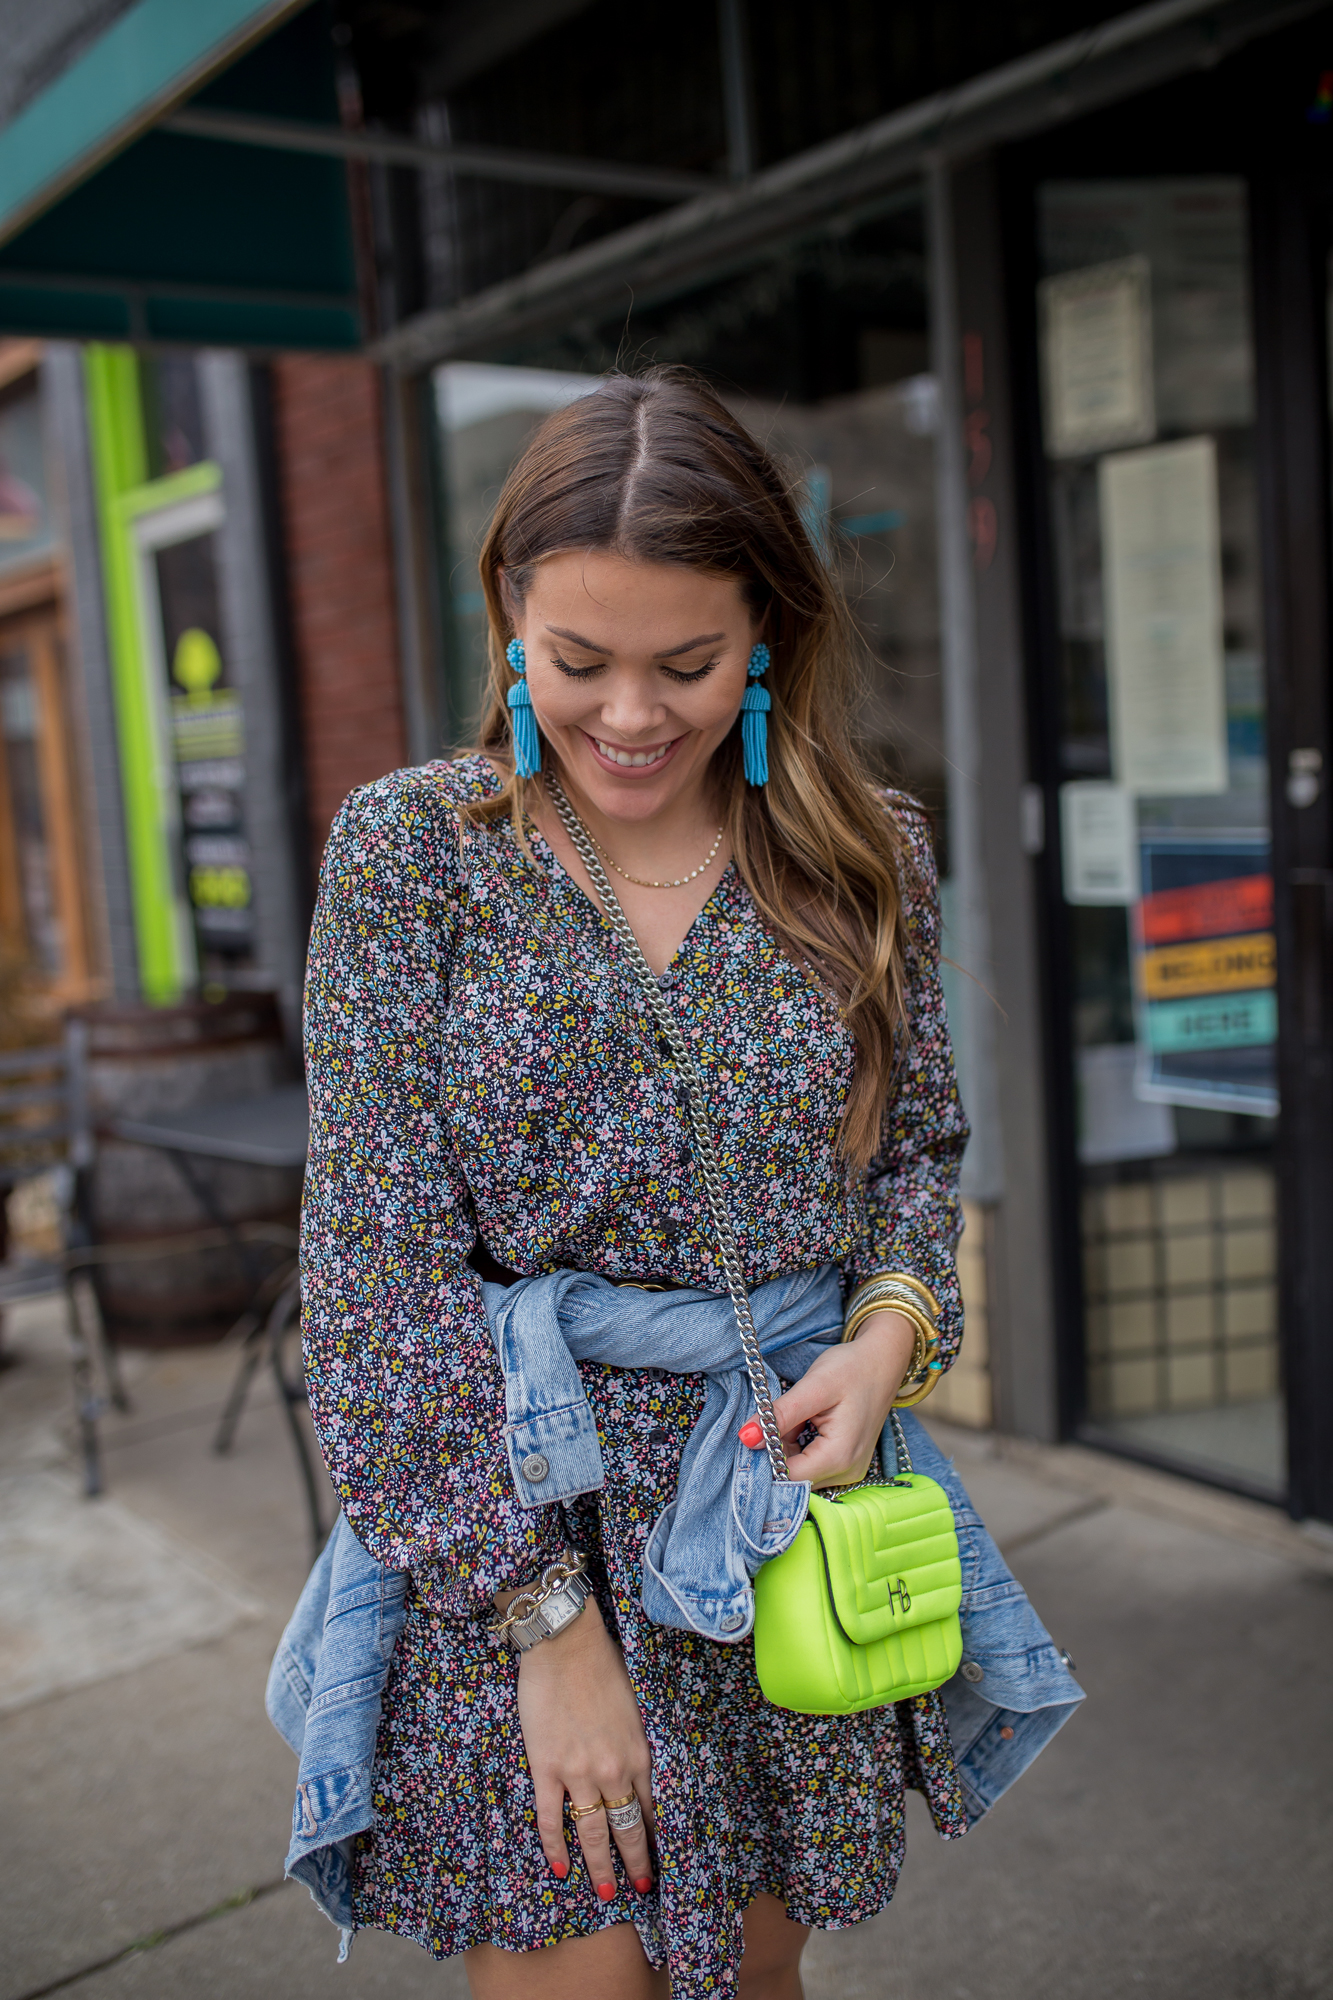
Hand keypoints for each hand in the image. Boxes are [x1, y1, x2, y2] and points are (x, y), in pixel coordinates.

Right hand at [512, 1595, 655, 1900]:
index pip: (651, 1806)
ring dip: (601, 1866)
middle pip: (627, 1828)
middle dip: (636, 1862)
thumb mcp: (634, 1705)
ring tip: (608, 1893)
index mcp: (639, 1753)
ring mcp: (578, 1773)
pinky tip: (561, 1869)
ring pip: (593, 1833)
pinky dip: (556, 1847)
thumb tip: (636, 1764)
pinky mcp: (546, 1768)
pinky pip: (551, 1818)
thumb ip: (635, 1741)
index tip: (661, 1856)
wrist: (565, 1643)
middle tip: (642, 1888)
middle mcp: (613, 1770)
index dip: (656, 1835)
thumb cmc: (601, 1663)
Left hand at [766, 1311, 915, 1486]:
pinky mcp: (846, 1463)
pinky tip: (802, 1423)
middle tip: (772, 1419)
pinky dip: (797, 1447)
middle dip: (775, 1452)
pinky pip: (811, 1464)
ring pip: (800, 1471)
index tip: (752, 1434)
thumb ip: (780, 1414)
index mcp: (839, 1457)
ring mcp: (848, 1470)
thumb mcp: (814, 1387)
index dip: (764, 1460)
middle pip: (793, 1477)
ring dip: (785, 1448)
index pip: (788, 1477)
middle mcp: (847, 1472)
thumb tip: (746, 1438)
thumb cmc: (852, 1368)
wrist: (883, 1360)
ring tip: (794, 1416)